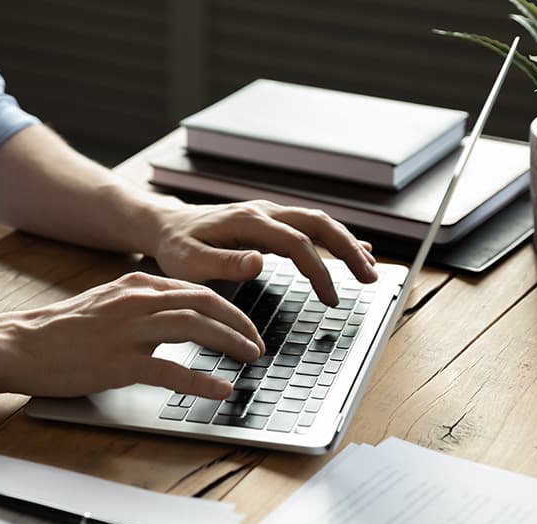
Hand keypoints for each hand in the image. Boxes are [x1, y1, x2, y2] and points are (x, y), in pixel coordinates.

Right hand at [0, 272, 264, 398]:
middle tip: (257, 344)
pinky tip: (221, 389)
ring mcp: (129, 331)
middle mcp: (137, 302)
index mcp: (136, 286)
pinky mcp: (119, 363)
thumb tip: (177, 318)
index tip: (244, 325)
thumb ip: (141, 306)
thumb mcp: (106, 304)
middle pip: (205, 304)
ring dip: (230, 343)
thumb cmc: (60, 330)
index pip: (196, 290)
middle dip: (240, 323)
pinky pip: (171, 370)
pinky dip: (201, 380)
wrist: (19, 343)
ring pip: (196, 328)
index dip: (229, 308)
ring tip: (250, 359)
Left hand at [149, 200, 376, 305]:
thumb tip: (259, 262)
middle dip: (348, 250)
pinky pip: (308, 226)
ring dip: (346, 243)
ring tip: (369, 269)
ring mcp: (268, 213)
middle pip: (319, 223)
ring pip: (318, 222)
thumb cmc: (175, 248)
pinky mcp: (269, 221)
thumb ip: (224, 263)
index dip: (319, 270)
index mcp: (247, 221)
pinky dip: (333, 238)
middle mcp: (263, 211)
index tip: (332, 298)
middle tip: (371, 278)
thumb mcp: (190, 262)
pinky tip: (355, 249)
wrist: (165, 226)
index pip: (296, 243)